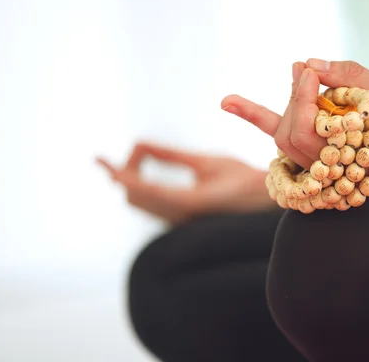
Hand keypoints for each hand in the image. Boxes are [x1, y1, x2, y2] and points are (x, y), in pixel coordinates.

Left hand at [96, 142, 274, 224]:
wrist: (268, 204)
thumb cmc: (244, 180)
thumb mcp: (208, 163)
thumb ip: (172, 156)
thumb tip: (139, 144)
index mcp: (188, 203)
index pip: (140, 188)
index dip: (118, 172)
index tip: (100, 159)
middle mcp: (180, 218)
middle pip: (133, 197)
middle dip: (125, 173)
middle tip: (134, 149)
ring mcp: (181, 223)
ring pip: (140, 204)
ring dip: (133, 180)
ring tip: (138, 157)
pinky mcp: (183, 222)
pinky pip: (152, 206)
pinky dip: (143, 187)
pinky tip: (147, 171)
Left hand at [221, 59, 368, 183]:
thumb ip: (349, 76)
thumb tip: (309, 62)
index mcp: (350, 161)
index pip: (306, 132)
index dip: (301, 98)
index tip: (307, 70)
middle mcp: (333, 172)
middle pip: (290, 137)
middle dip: (293, 100)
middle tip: (303, 71)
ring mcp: (327, 170)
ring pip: (287, 141)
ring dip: (286, 107)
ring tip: (297, 75)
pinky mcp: (325, 160)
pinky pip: (290, 143)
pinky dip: (262, 119)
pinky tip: (230, 102)